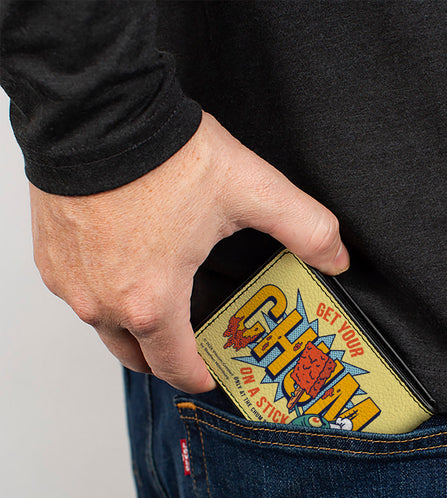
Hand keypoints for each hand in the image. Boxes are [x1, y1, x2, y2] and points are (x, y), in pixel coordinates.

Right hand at [30, 112, 348, 392]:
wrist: (96, 111)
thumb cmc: (164, 156)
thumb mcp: (252, 192)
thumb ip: (306, 229)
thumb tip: (337, 257)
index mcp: (152, 301)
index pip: (173, 367)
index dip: (195, 379)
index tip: (208, 378)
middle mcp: (103, 302)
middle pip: (134, 357)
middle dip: (164, 361)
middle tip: (188, 350)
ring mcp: (70, 281)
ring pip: (104, 327)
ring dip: (133, 329)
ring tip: (161, 310)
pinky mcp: (50, 257)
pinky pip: (80, 294)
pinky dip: (105, 295)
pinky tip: (127, 272)